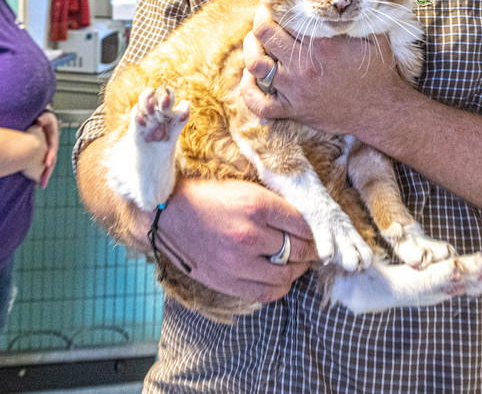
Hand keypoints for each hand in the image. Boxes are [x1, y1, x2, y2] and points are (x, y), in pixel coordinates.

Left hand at [27, 110, 60, 187]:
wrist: (43, 120)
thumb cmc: (43, 118)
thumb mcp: (45, 116)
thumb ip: (43, 118)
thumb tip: (39, 121)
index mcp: (53, 139)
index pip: (53, 149)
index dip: (51, 156)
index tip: (47, 164)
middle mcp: (52, 147)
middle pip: (52, 161)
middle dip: (47, 172)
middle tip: (43, 182)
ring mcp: (48, 151)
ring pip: (47, 165)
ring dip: (45, 175)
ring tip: (41, 185)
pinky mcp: (43, 154)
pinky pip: (42, 164)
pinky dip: (40, 172)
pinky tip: (37, 180)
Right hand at [154, 177, 318, 303]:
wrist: (166, 215)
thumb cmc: (205, 196)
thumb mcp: (242, 187)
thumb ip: (271, 204)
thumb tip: (302, 220)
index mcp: (255, 205)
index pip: (302, 224)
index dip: (313, 230)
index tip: (314, 232)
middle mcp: (249, 235)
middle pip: (298, 251)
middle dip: (310, 251)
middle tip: (310, 249)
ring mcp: (237, 262)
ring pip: (285, 276)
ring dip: (296, 270)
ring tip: (295, 263)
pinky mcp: (226, 281)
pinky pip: (265, 293)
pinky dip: (279, 288)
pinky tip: (278, 279)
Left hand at [240, 5, 403, 135]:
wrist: (380, 111)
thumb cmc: (378, 72)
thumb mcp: (375, 36)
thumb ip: (359, 16)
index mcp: (321, 44)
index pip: (283, 17)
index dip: (274, 7)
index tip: (276, 4)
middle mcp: (303, 65)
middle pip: (263, 35)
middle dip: (260, 22)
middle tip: (264, 19)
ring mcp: (296, 90)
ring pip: (255, 65)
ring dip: (250, 50)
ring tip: (255, 43)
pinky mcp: (294, 110)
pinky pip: (259, 104)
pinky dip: (248, 91)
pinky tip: (250, 78)